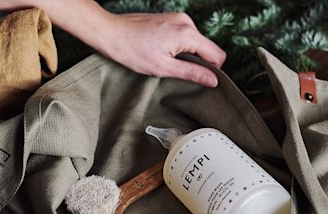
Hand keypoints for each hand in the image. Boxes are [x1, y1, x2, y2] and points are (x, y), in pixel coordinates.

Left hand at [98, 13, 226, 87]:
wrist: (110, 32)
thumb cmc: (132, 51)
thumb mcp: (163, 68)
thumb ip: (192, 73)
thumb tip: (213, 81)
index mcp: (187, 33)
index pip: (217, 55)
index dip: (211, 71)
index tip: (196, 79)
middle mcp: (186, 22)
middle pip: (207, 48)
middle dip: (196, 63)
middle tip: (176, 71)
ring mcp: (178, 18)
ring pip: (195, 43)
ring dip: (186, 55)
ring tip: (165, 60)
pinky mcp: (171, 19)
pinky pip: (185, 36)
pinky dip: (178, 47)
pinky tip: (161, 51)